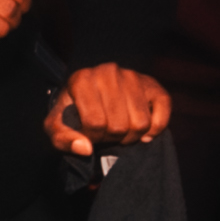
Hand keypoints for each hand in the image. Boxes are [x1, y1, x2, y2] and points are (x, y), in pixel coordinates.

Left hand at [44, 65, 170, 155]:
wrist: (93, 94)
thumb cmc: (74, 111)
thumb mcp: (58, 125)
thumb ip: (63, 138)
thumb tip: (85, 148)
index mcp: (82, 79)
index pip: (95, 122)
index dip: (92, 136)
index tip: (89, 133)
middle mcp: (109, 72)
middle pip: (119, 126)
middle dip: (111, 137)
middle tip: (105, 132)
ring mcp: (133, 77)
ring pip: (141, 124)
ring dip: (131, 137)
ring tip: (120, 129)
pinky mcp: (154, 86)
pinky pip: (161, 117)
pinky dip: (154, 131)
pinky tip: (142, 129)